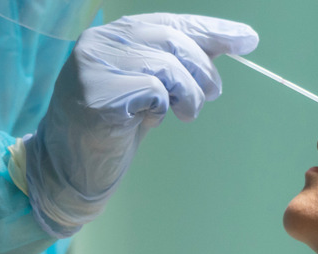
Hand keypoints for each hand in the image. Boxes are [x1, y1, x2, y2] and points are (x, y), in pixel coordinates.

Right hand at [21, 13, 258, 236]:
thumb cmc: (113, 129)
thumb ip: (177, 64)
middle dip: (204, 69)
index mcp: (113, 34)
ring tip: (186, 114)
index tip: (247, 40)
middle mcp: (100, 41)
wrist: (70, 169)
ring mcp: (95, 66)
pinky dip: (163, 108)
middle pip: (173, 39)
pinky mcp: (97, 94)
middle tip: (213, 94)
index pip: (170, 22)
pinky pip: (153, 91)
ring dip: (189, 94)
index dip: (211, 30)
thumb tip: (231, 42)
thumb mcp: (149, 89)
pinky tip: (151, 120)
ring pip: (167, 65)